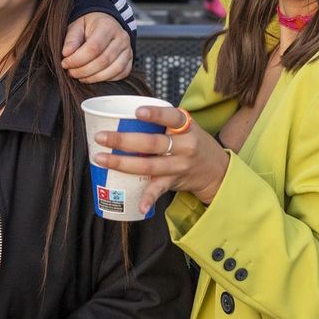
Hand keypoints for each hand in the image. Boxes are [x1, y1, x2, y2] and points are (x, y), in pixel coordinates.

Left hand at [62, 11, 133, 81]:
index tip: (65, 63)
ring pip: (113, 70)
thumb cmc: (88, 27)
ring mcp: (128, 50)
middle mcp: (121, 37)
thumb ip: (71, 39)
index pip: (93, 47)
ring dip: (93, 77)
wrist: (104, 25)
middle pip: (103, 61)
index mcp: (107, 26)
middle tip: (71, 72)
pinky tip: (92, 76)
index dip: (77, 59)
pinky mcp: (129, 61)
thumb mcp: (76, 27)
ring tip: (79, 76)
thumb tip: (66, 53)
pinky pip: (120, 74)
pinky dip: (104, 79)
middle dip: (83, 70)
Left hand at [92, 105, 228, 212]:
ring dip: (123, 163)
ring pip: (149, 166)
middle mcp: (185, 146)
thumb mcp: (187, 127)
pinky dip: (149, 198)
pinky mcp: (175, 182)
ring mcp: (179, 166)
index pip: (172, 117)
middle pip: (152, 143)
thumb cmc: (192, 142)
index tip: (137, 112)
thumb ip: (164, 121)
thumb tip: (125, 113)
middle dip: (123, 140)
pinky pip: (159, 190)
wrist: (217, 170)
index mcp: (186, 127)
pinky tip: (140, 206)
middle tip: (100, 137)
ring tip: (101, 159)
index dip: (155, 114)